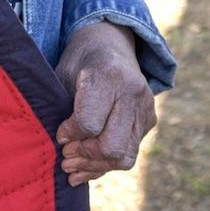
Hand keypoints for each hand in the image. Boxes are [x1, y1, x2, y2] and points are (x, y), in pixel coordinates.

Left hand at [53, 22, 155, 186]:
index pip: (89, 124)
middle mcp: (133, 93)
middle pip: (112, 146)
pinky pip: (130, 154)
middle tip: (65, 154)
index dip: (70, 134)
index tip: (59, 134)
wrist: (111, 44)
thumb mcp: (63, 75)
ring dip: (95, 166)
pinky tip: (86, 165)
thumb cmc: (80, 61)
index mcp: (109, 76)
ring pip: (124, 157)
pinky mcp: (150, 120)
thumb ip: (61, 109)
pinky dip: (106, 163)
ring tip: (71, 165)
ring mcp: (146, 108)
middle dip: (84, 156)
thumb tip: (61, 149)